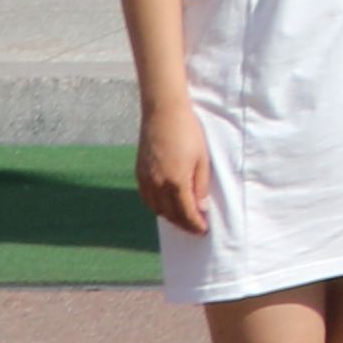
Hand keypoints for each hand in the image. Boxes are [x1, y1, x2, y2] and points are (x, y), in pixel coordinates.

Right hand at [134, 97, 211, 233]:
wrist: (163, 112)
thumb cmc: (188, 132)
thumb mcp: (202, 158)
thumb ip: (201, 185)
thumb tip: (201, 207)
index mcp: (176, 182)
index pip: (186, 213)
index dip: (195, 224)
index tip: (203, 230)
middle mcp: (158, 184)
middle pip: (170, 214)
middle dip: (183, 224)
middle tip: (195, 228)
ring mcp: (146, 179)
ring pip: (156, 208)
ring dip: (170, 217)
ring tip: (182, 219)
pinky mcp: (139, 172)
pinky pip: (146, 198)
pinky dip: (156, 206)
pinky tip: (164, 206)